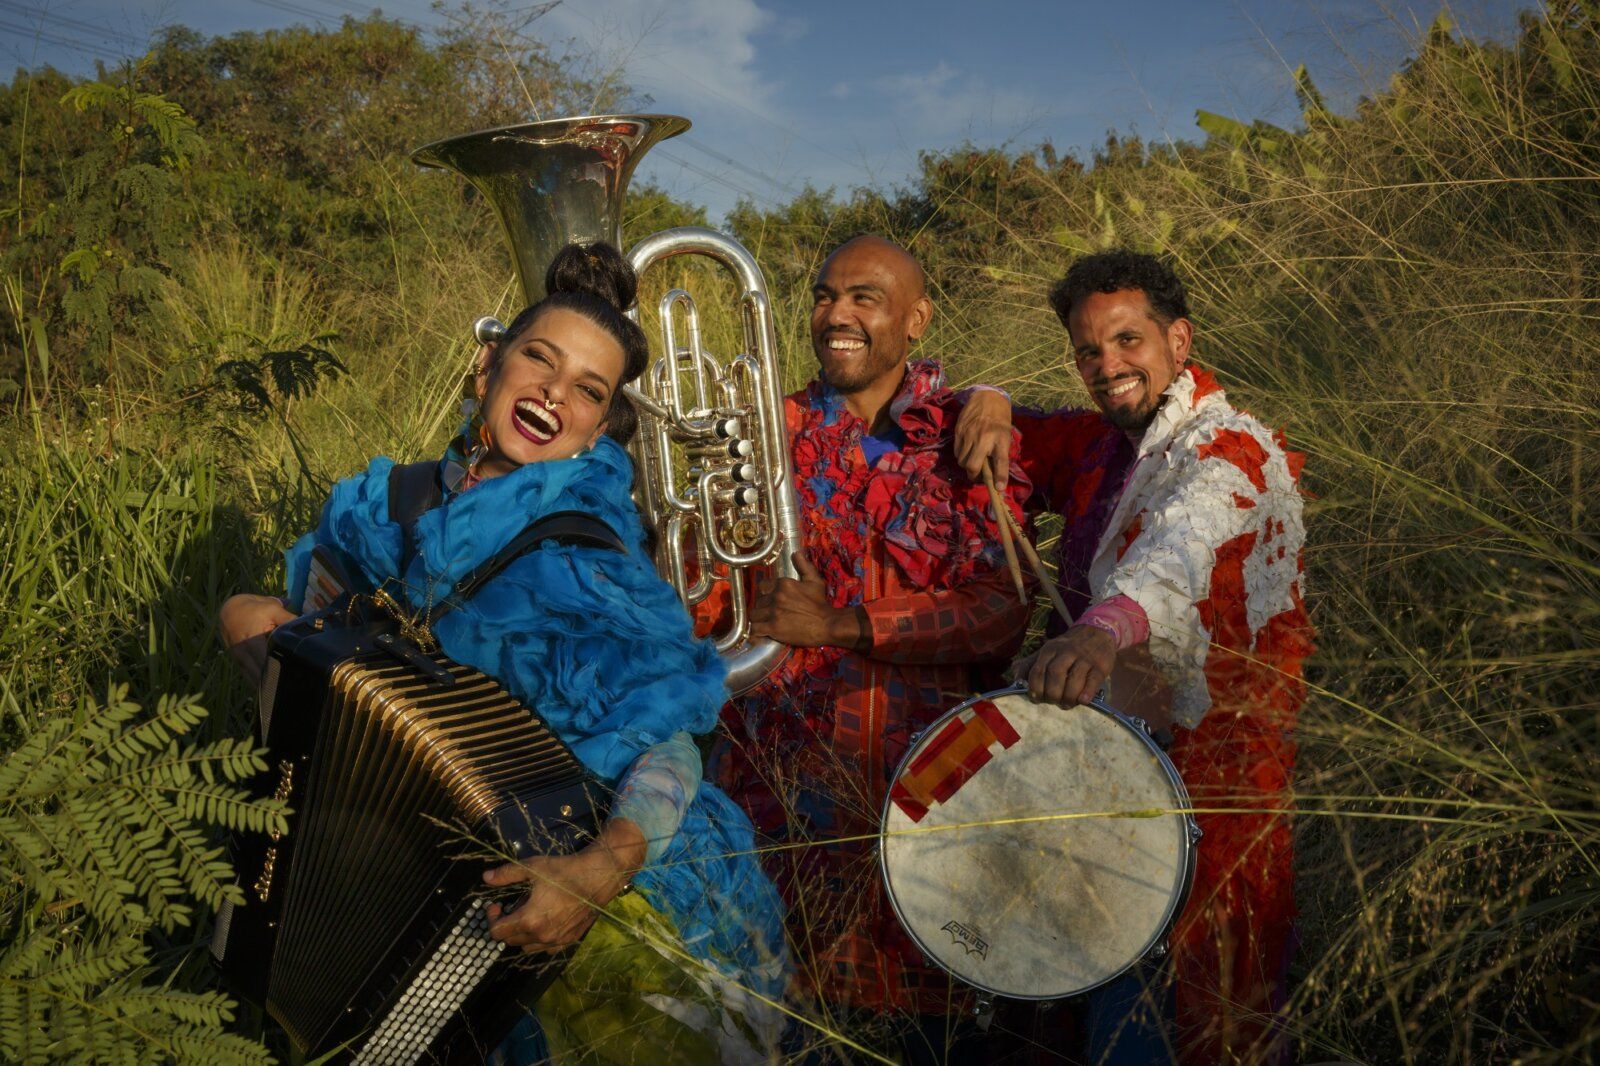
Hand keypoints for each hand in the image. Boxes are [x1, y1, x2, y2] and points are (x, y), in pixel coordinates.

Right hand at [218, 593, 295, 686]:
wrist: (230, 611)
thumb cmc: (255, 609)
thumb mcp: (272, 609)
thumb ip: (289, 618)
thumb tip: (307, 624)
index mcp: (253, 640)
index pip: (266, 661)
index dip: (278, 671)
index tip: (291, 678)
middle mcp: (244, 653)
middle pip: (259, 674)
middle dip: (274, 682)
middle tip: (292, 689)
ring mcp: (240, 659)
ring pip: (253, 679)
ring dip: (266, 686)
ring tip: (284, 693)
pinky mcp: (239, 663)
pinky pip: (249, 677)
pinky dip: (258, 684)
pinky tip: (270, 692)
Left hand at [483, 818, 644, 953]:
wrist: (598, 877)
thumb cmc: (564, 871)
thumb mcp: (532, 868)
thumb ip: (506, 874)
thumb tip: (486, 877)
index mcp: (529, 920)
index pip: (497, 932)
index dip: (492, 918)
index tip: (497, 905)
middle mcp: (541, 936)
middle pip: (511, 940)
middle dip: (506, 924)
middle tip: (513, 906)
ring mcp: (557, 941)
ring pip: (528, 947)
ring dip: (522, 934)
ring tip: (528, 915)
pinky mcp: (570, 940)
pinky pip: (547, 948)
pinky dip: (540, 939)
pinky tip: (546, 922)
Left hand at [749, 552, 866, 649]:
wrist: (827, 624)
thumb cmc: (821, 603)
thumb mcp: (815, 581)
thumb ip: (804, 566)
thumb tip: (796, 553)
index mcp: (783, 583)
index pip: (762, 586)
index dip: (765, 594)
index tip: (770, 600)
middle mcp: (776, 596)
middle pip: (757, 602)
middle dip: (762, 607)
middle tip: (769, 613)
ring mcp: (773, 612)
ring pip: (754, 615)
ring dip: (758, 619)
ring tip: (765, 623)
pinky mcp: (773, 628)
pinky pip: (755, 629)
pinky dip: (756, 632)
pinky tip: (761, 633)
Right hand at [954, 388, 1014, 484]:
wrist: (986, 398)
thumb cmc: (1000, 419)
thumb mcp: (1005, 435)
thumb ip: (1000, 453)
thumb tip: (995, 475)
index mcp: (1000, 439)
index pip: (1001, 461)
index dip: (1000, 476)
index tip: (999, 488)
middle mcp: (984, 438)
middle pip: (972, 466)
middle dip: (974, 475)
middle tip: (979, 476)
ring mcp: (969, 435)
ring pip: (962, 461)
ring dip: (967, 466)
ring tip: (974, 462)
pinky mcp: (959, 431)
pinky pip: (957, 452)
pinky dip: (962, 456)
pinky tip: (968, 451)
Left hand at [1012, 624, 1117, 705]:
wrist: (1097, 632)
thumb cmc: (1067, 648)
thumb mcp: (1048, 650)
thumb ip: (1030, 664)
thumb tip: (1016, 680)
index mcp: (1050, 649)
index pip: (1038, 670)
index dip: (1035, 687)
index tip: (1036, 699)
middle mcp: (1066, 652)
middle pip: (1054, 674)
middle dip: (1051, 693)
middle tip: (1053, 703)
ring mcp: (1085, 658)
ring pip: (1073, 678)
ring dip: (1068, 696)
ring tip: (1066, 705)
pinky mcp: (1100, 666)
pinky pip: (1093, 680)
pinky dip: (1087, 692)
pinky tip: (1082, 701)